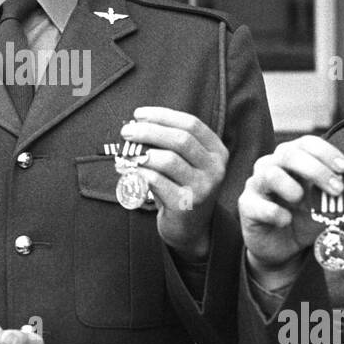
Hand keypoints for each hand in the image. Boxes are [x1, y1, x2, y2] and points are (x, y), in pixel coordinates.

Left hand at [122, 107, 227, 261]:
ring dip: (142, 153)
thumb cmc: (181, 187)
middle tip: (127, 132)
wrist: (190, 229)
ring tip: (126, 154)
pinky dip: (139, 173)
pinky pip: (157, 181)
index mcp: (217, 152)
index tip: (139, 114)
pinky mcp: (186, 205)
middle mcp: (215, 169)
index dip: (163, 116)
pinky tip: (128, 172)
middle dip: (149, 131)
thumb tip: (137, 124)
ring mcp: (202, 188)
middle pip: (181, 139)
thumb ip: (169, 142)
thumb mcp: (185, 162)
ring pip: (168, 160)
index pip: (192, 124)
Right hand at [239, 135, 343, 281]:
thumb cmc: (302, 219)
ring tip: (302, 201)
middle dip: (315, 170)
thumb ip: (332, 195)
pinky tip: (286, 221)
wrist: (281, 248)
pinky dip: (276, 213)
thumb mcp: (323, 206)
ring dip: (292, 188)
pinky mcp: (247, 206)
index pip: (305, 143)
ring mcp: (256, 185)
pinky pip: (259, 205)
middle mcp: (270, 166)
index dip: (325, 152)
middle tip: (336, 189)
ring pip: (270, 174)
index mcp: (290, 159)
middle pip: (287, 154)